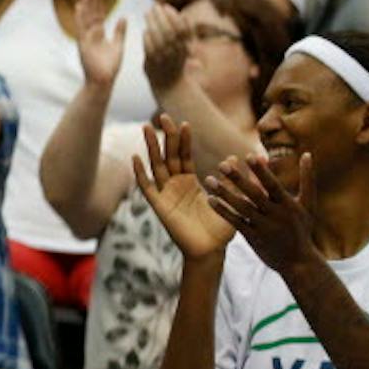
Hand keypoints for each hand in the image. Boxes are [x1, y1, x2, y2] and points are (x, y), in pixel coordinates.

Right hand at [72, 0, 124, 88]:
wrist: (103, 81)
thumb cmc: (110, 67)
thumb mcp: (118, 46)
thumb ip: (119, 32)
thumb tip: (123, 17)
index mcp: (98, 34)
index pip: (98, 13)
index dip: (99, 1)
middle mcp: (90, 33)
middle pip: (91, 12)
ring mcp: (86, 38)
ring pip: (85, 17)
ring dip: (86, 4)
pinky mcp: (83, 44)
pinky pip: (81, 28)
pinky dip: (80, 17)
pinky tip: (79, 6)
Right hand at [132, 116, 236, 260]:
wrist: (210, 251)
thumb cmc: (220, 229)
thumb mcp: (231, 200)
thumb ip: (232, 180)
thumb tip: (233, 158)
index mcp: (190, 182)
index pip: (185, 156)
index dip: (184, 140)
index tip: (185, 123)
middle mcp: (175, 185)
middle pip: (168, 155)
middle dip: (166, 136)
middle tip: (163, 117)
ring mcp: (165, 194)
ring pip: (156, 165)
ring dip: (151, 147)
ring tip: (147, 127)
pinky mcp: (159, 206)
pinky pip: (147, 187)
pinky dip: (140, 173)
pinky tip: (135, 158)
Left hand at [141, 0, 193, 93]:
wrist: (170, 85)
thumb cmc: (176, 61)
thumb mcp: (184, 48)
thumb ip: (184, 34)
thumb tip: (182, 15)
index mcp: (185, 48)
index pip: (182, 30)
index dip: (174, 16)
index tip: (166, 6)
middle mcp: (176, 53)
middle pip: (169, 32)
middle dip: (161, 16)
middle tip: (154, 6)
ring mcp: (164, 58)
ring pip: (158, 39)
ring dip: (152, 23)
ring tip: (147, 13)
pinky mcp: (153, 63)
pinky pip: (149, 48)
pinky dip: (147, 38)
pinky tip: (145, 31)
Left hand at [205, 153, 319, 276]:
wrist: (299, 264)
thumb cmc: (302, 228)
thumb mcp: (308, 205)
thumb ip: (307, 179)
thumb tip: (307, 153)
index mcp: (288, 205)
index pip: (273, 185)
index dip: (261, 172)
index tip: (248, 156)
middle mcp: (276, 215)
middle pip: (254, 195)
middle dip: (238, 180)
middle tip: (221, 164)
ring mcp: (264, 227)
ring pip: (241, 208)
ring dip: (224, 194)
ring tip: (208, 179)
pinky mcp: (253, 238)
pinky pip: (235, 222)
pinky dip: (223, 211)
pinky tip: (209, 199)